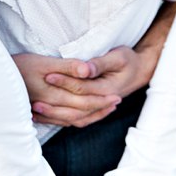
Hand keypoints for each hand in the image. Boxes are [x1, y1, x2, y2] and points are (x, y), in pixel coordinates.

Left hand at [12, 46, 150, 127]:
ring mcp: (98, 108)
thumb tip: (84, 69)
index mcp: (108, 89)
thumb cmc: (129, 60)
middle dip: (54, 106)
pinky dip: (59, 120)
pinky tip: (44, 117)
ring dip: (55, 117)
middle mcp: (102, 102)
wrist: (140, 70)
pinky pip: (75, 119)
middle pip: (76, 109)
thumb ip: (99, 63)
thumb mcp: (118, 56)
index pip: (82, 89)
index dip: (65, 82)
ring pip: (74, 119)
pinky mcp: (92, 109)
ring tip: (34, 112)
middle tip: (34, 101)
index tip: (48, 75)